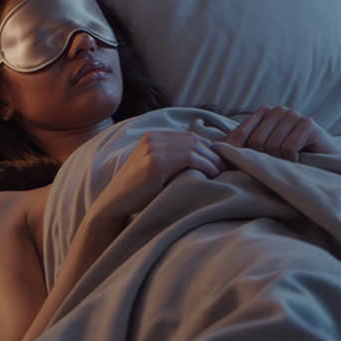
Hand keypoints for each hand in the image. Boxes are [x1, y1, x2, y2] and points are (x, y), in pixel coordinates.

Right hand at [93, 131, 223, 221]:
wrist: (115, 204)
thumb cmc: (137, 192)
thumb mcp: (154, 169)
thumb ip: (171, 159)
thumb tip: (202, 158)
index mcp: (152, 137)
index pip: (189, 136)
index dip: (207, 148)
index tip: (219, 162)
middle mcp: (152, 138)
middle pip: (193, 140)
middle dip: (212, 153)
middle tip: (225, 167)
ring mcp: (153, 148)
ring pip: (194, 147)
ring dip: (211, 160)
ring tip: (220, 173)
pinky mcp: (155, 161)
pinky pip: (189, 158)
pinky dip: (204, 165)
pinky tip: (211, 175)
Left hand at [226, 106, 340, 161]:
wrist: (329, 163)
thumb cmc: (294, 160)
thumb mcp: (264, 155)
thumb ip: (242, 149)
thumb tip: (216, 149)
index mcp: (263, 114)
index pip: (239, 135)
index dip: (240, 155)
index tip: (244, 168)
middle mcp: (277, 110)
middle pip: (255, 143)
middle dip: (265, 161)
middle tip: (278, 166)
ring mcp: (293, 114)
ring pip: (272, 146)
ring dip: (281, 162)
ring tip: (291, 163)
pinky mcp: (308, 123)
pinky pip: (288, 147)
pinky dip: (292, 160)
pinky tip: (301, 159)